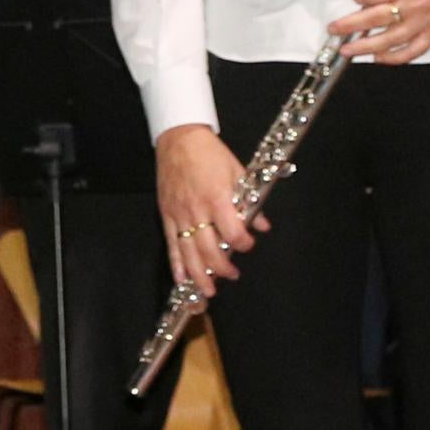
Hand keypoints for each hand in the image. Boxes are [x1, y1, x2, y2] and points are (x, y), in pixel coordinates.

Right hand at [155, 123, 260, 298]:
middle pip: (209, 249)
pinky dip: (176, 264)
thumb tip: (263, 224)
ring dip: (200, 275)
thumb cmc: (209, 153)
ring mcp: (179, 214)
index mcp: (217, 198)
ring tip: (208, 291)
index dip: (243, 243)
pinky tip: (182, 280)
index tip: (248, 245)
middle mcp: (197, 210)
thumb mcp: (238, 172)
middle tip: (232, 275)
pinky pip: (171, 244)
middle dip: (222, 268)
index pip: (232, 232)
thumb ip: (250, 200)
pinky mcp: (167, 214)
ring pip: (189, 252)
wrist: (180, 138)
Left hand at [330, 0, 429, 64]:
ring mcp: (425, 21)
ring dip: (365, 47)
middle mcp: (415, 4)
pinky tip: (379, 58)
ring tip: (348, 50)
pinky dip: (394, 58)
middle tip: (334, 29)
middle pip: (374, 18)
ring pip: (389, 40)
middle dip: (349, 24)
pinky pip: (412, 51)